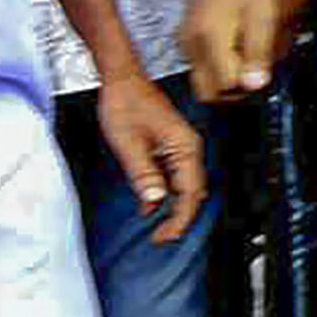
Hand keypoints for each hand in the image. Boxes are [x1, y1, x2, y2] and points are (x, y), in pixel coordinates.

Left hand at [94, 69, 207, 246]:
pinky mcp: (171, 146)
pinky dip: (164, 194)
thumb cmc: (126, 103)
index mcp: (185, 148)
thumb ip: (144, 174)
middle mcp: (189, 149)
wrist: (122, 79)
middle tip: (161, 237)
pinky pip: (174, 177)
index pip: (190, 194)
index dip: (180, 220)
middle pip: (193, 193)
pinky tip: (150, 206)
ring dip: (172, 207)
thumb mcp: (128, 143)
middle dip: (180, 218)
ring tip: (157, 227)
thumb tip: (155, 201)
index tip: (164, 237)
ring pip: (185, 187)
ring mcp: (182, 148)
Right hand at [181, 0, 286, 98]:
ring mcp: (186, 44)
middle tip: (255, 74)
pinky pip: (200, 67)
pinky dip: (218, 68)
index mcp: (209, 41)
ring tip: (247, 60)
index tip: (262, 73)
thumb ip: (258, 53)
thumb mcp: (263, 17)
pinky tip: (235, 51)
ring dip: (225, 81)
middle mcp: (191, 46)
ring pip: (202, 83)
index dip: (247, 87)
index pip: (224, 86)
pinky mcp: (186, 40)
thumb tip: (255, 86)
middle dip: (233, 92)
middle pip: (208, 93)